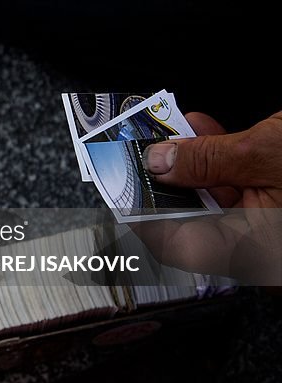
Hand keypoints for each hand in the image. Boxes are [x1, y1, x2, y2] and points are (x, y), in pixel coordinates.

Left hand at [136, 112, 281, 284]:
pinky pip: (241, 190)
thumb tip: (159, 162)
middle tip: (138, 152)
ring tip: (167, 131)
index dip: (141, 215)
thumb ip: (207, 160)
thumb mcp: (265, 153)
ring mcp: (273, 230)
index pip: (178, 247)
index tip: (117, 187)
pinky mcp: (281, 207)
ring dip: (190, 164)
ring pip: (216, 202)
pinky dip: (220, 162)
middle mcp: (265, 249)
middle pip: (193, 222)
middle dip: (163, 182)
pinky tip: (204, 131)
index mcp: (259, 252)